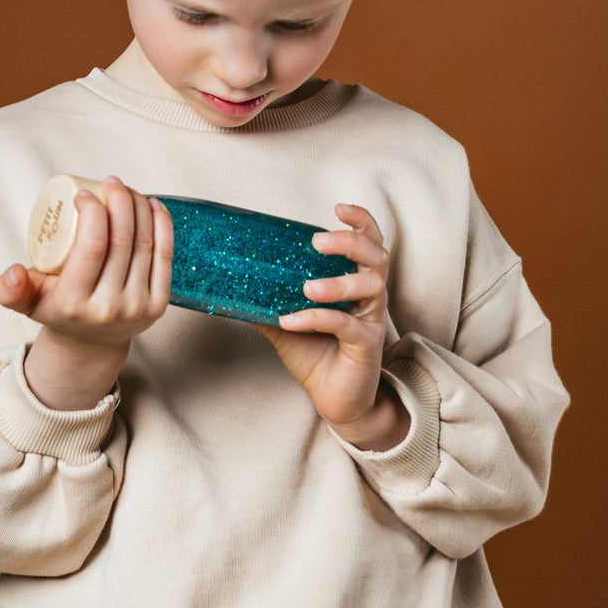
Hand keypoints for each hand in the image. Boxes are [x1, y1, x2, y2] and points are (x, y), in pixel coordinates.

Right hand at [0, 177, 172, 409]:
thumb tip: (13, 272)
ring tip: (128, 190)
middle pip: (121, 241)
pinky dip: (162, 226)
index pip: (91, 247)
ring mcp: (138, 307)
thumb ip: (8, 290)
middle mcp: (109, 308)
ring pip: (144, 244)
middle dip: (119, 201)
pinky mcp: (159, 306)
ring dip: (140, 208)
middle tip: (110, 183)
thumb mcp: (26, 302)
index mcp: (74, 303)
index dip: (93, 211)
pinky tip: (153, 205)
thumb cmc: (56, 309)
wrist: (91, 343)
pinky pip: (164, 257)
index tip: (86, 193)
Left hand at [256, 203, 409, 452]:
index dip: (360, 221)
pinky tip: (291, 320)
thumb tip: (231, 282)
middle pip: (376, 257)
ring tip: (307, 286)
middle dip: (350, 243)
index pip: (370, 242)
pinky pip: (346, 326)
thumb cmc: (315, 354)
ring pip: (370, 288)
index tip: (338, 208)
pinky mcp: (365, 345)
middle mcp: (370, 296)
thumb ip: (266, 300)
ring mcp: (370, 320)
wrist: (334, 399)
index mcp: (355, 282)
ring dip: (337, 283)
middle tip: (318, 241)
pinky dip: (317, 319)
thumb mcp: (285, 322)